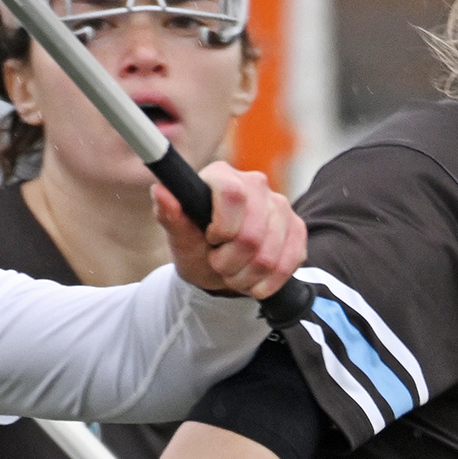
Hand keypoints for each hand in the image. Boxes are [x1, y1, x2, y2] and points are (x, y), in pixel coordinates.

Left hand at [152, 162, 304, 300]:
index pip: (233, 194)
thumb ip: (170, 215)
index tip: (211, 240)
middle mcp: (256, 184)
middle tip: (218, 264)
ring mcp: (281, 206)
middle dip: (229, 262)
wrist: (220, 269)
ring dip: (245, 277)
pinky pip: (288, 265)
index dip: (222, 228)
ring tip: (232, 274)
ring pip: (269, 256)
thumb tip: (160, 190)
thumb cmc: (196, 247)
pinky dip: (266, 283)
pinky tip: (252, 279)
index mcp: (223, 175)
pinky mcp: (297, 229)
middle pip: (252, 234)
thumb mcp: (179, 237)